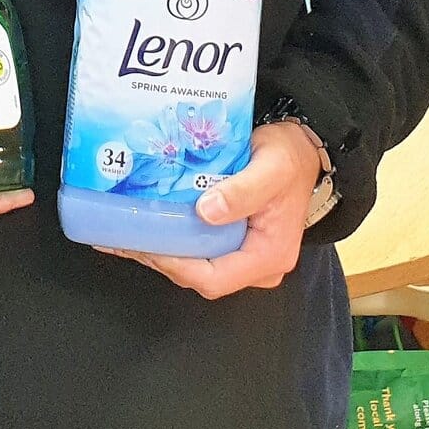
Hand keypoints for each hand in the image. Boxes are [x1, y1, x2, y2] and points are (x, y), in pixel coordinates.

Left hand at [98, 121, 320, 298]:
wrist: (304, 149)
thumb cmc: (290, 159)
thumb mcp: (272, 169)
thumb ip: (243, 191)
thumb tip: (207, 211)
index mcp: (269, 255)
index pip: (215, 279)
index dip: (178, 267)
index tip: (149, 246)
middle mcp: (256, 264)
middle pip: (199, 276)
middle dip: (160, 259)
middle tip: (124, 237)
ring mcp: (243, 254)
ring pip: (194, 264)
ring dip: (159, 251)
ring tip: (124, 232)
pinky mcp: (232, 240)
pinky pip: (197, 249)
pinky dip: (169, 240)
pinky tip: (144, 225)